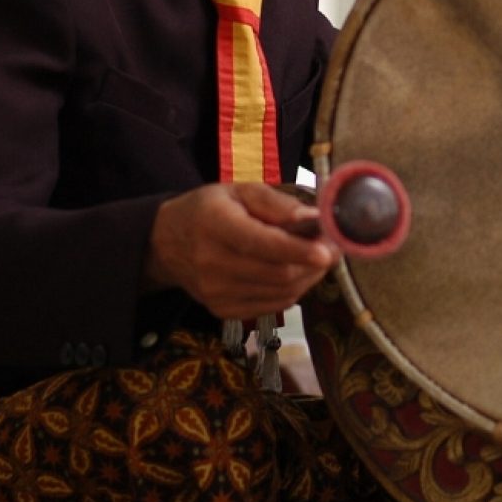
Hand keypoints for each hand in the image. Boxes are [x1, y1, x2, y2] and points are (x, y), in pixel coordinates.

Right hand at [142, 182, 340, 320]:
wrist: (168, 243)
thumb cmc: (210, 209)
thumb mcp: (240, 191)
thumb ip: (277, 204)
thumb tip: (315, 219)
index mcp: (215, 224)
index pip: (263, 244)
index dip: (299, 250)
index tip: (329, 249)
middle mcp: (211, 262)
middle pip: (277, 274)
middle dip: (314, 264)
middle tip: (333, 248)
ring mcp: (215, 292)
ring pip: (280, 293)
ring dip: (308, 278)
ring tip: (317, 258)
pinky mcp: (221, 310)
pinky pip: (272, 306)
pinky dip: (292, 291)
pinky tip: (295, 273)